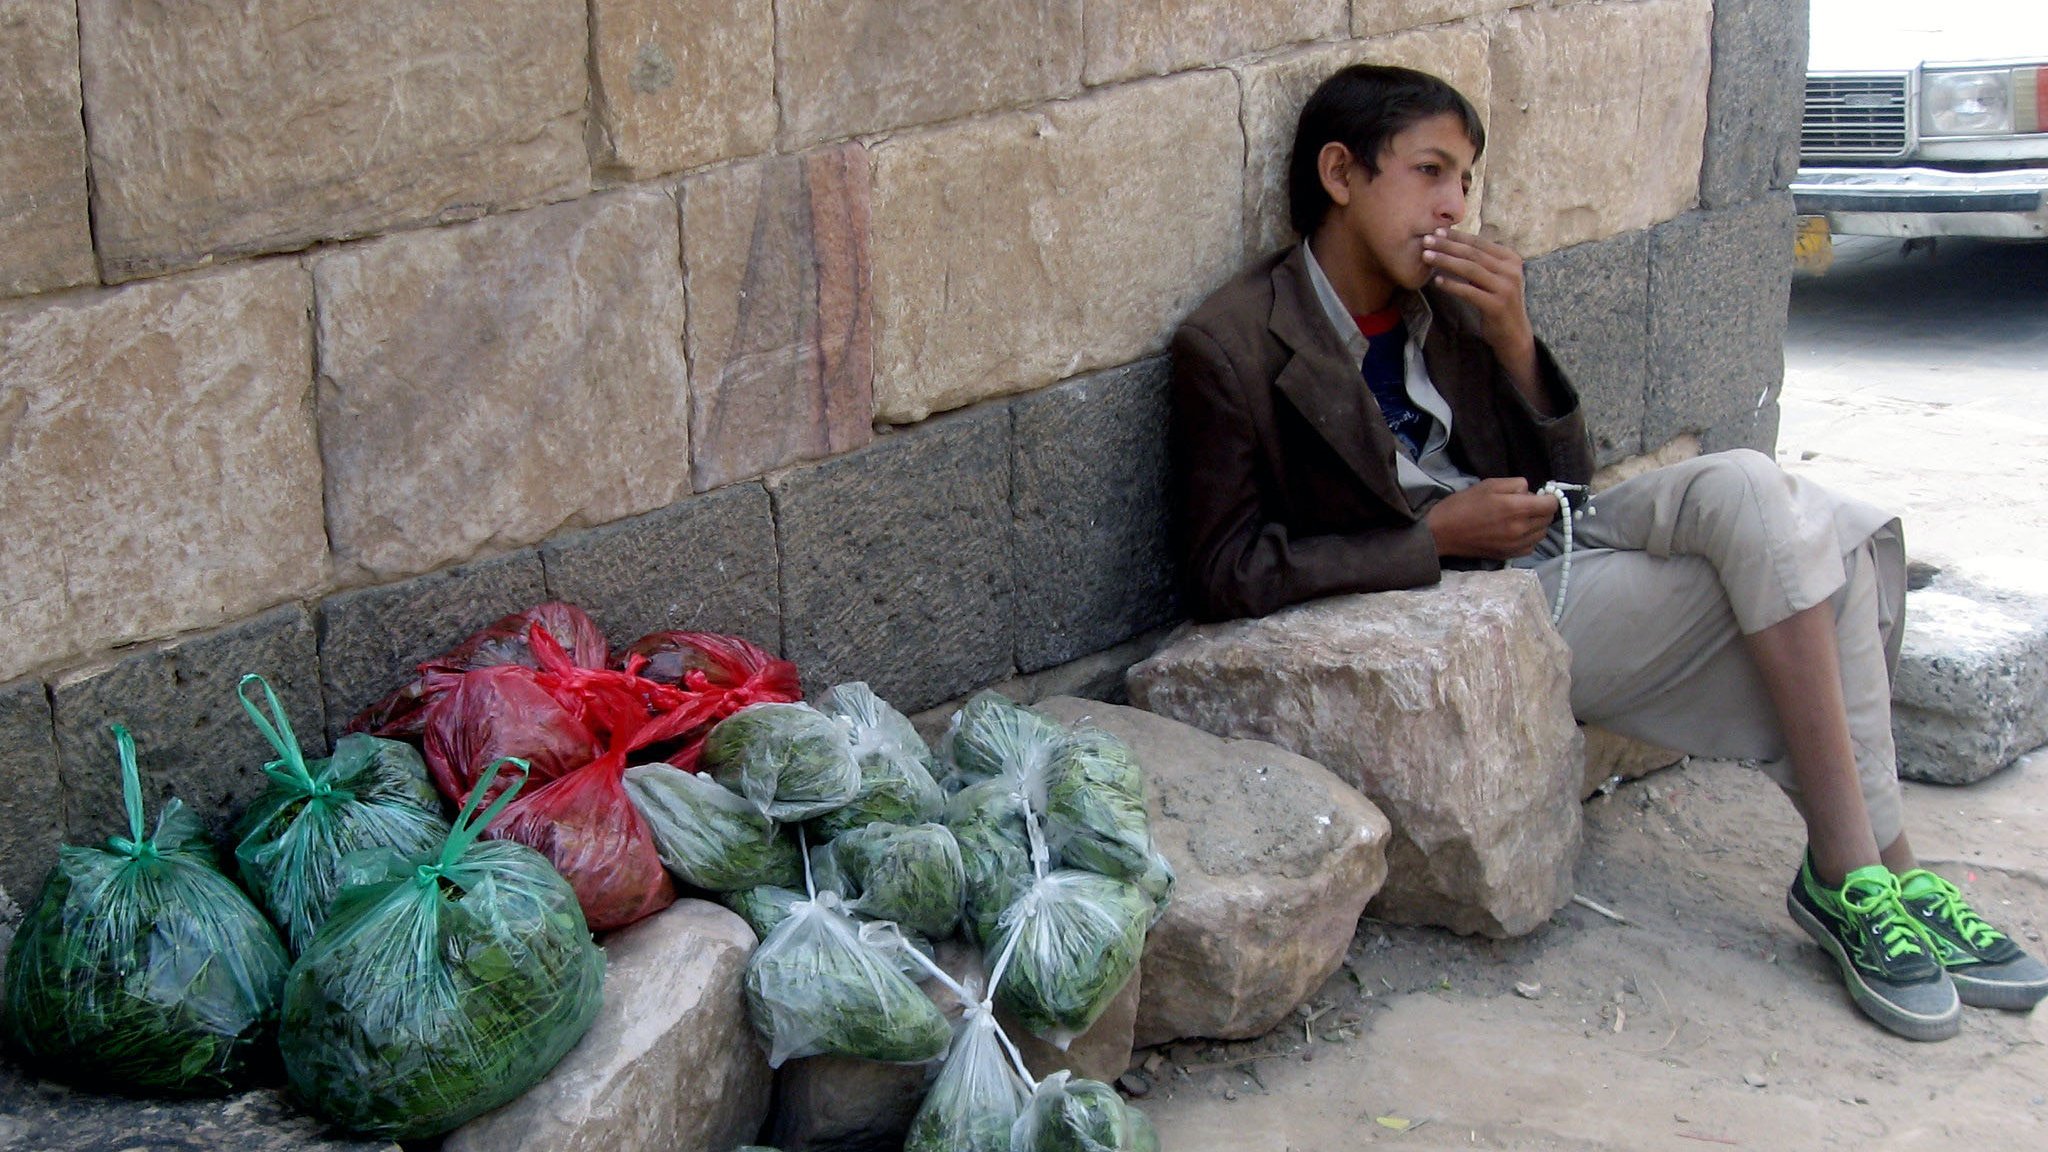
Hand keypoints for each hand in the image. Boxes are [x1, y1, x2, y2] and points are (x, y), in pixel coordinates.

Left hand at [1421, 229, 1540, 401]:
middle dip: (1447, 245)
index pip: (1479, 243)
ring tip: (1426, 257)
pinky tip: (1436, 281)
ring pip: (1470, 269)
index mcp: (1511, 259)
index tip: (1436, 231)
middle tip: (1425, 240)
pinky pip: (1469, 292)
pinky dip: (1452, 285)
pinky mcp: (1497, 305)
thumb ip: (1480, 262)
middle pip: (1473, 253)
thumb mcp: (1494, 277)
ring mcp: (1506, 288)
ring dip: (1445, 261)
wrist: (1513, 333)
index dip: (1457, 236)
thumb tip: (1451, 243)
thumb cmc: (1498, 302)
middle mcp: (1511, 270)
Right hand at [1424, 477, 1559, 559]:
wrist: (1442, 532)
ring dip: (1537, 524)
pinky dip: (1529, 538)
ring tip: (1520, 518)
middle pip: (1548, 519)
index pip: (1551, 505)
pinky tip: (1516, 531)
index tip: (1541, 494)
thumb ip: (1515, 484)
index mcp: (1516, 508)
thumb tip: (1530, 491)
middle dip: (1542, 509)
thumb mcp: (1489, 484)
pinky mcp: (1509, 555)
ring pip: (1541, 533)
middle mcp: (1520, 529)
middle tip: (1526, 504)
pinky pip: (1531, 546)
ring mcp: (1515, 545)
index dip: (1549, 497)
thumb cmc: (1463, 505)